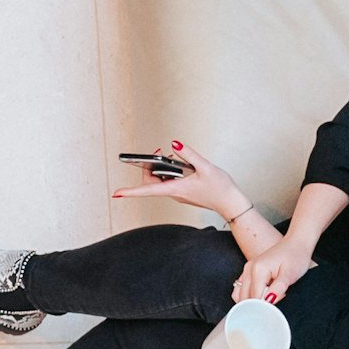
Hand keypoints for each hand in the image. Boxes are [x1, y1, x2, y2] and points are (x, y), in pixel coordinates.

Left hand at [112, 140, 245, 223]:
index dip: (130, 192)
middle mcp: (174, 193)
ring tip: (171, 156)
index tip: (116, 193)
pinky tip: (181, 165)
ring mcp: (178, 193)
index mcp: (176, 189)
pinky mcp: (184, 192)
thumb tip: (174, 144)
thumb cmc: (220, 188)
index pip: (147, 190)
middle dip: (149, 167)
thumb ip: (189, 154)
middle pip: (151, 182)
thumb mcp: (205, 167)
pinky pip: (170, 181)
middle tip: (158, 152)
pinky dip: (171, 172)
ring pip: (160, 181)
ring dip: (161, 169)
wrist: (231, 203)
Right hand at [236, 232, 317, 303]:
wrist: (296, 243)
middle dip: (257, 306)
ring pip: (240, 295)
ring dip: (251, 302)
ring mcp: (247, 269)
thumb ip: (278, 289)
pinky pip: (241, 288)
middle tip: (273, 306)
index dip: (263, 308)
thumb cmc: (295, 257)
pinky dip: (248, 296)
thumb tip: (268, 302)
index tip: (273, 312)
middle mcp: (249, 269)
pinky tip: (262, 296)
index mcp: (258, 270)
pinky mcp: (249, 271)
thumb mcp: (290, 275)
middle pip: (245, 298)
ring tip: (268, 299)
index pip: (254, 298)